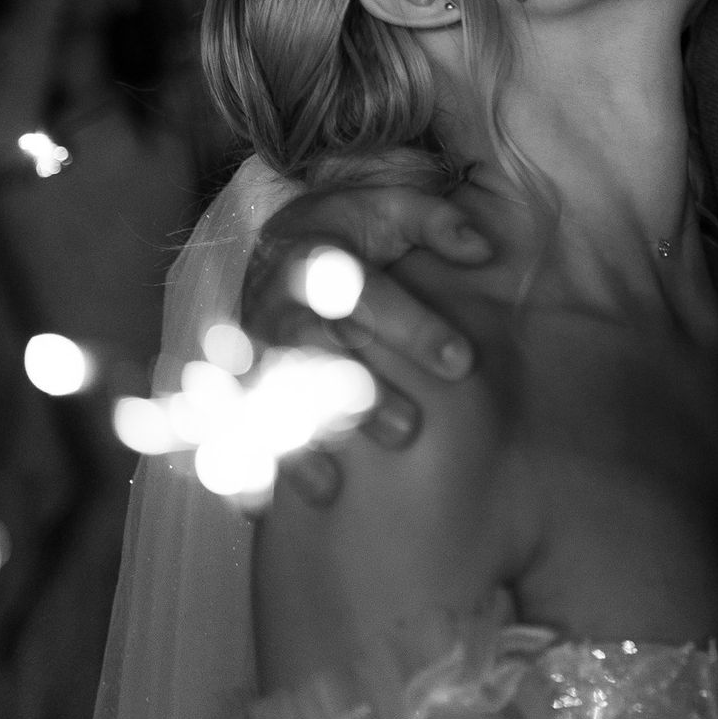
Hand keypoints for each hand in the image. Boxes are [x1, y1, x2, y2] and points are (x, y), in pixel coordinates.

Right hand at [242, 184, 492, 500]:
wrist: (279, 240)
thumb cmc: (352, 231)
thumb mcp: (391, 209)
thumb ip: (436, 222)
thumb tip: (484, 248)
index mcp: (316, 257)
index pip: (365, 292)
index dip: (412, 327)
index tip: (463, 364)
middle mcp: (275, 302)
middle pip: (311, 348)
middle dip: (354, 390)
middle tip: (409, 428)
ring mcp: (252, 346)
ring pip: (270, 394)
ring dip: (301, 436)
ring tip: (337, 482)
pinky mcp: (238, 381)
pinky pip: (232, 425)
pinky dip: (242, 465)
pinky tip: (260, 509)